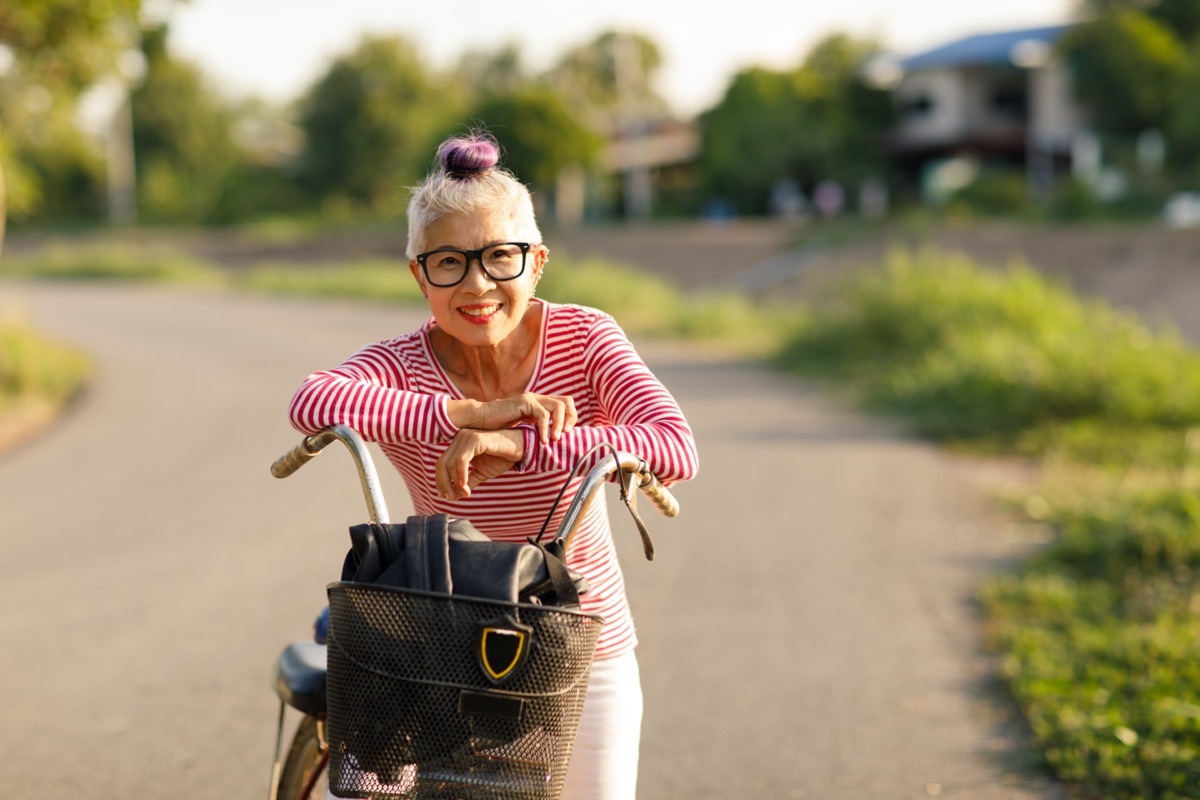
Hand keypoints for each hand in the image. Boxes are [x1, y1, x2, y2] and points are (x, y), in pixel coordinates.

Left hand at [436, 429, 523, 500]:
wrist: (520, 449)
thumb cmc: (502, 458)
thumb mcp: (481, 473)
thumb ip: (467, 482)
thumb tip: (452, 496)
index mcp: (459, 444)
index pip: (441, 463)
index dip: (441, 481)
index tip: (446, 497)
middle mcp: (460, 437)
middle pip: (441, 463)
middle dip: (444, 483)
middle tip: (450, 498)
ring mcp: (467, 436)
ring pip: (450, 463)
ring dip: (455, 482)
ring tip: (464, 494)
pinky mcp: (475, 439)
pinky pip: (462, 460)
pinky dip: (461, 475)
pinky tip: (465, 487)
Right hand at [453, 393, 577, 443]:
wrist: (479, 421)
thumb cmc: (498, 428)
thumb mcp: (522, 428)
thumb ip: (535, 430)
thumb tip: (550, 443)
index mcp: (539, 403)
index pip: (565, 404)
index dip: (570, 418)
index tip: (565, 435)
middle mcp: (537, 398)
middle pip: (567, 401)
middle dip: (571, 419)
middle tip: (565, 435)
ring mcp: (531, 398)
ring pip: (559, 406)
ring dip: (560, 425)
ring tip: (554, 440)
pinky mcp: (525, 401)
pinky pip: (544, 414)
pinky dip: (546, 428)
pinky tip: (543, 441)